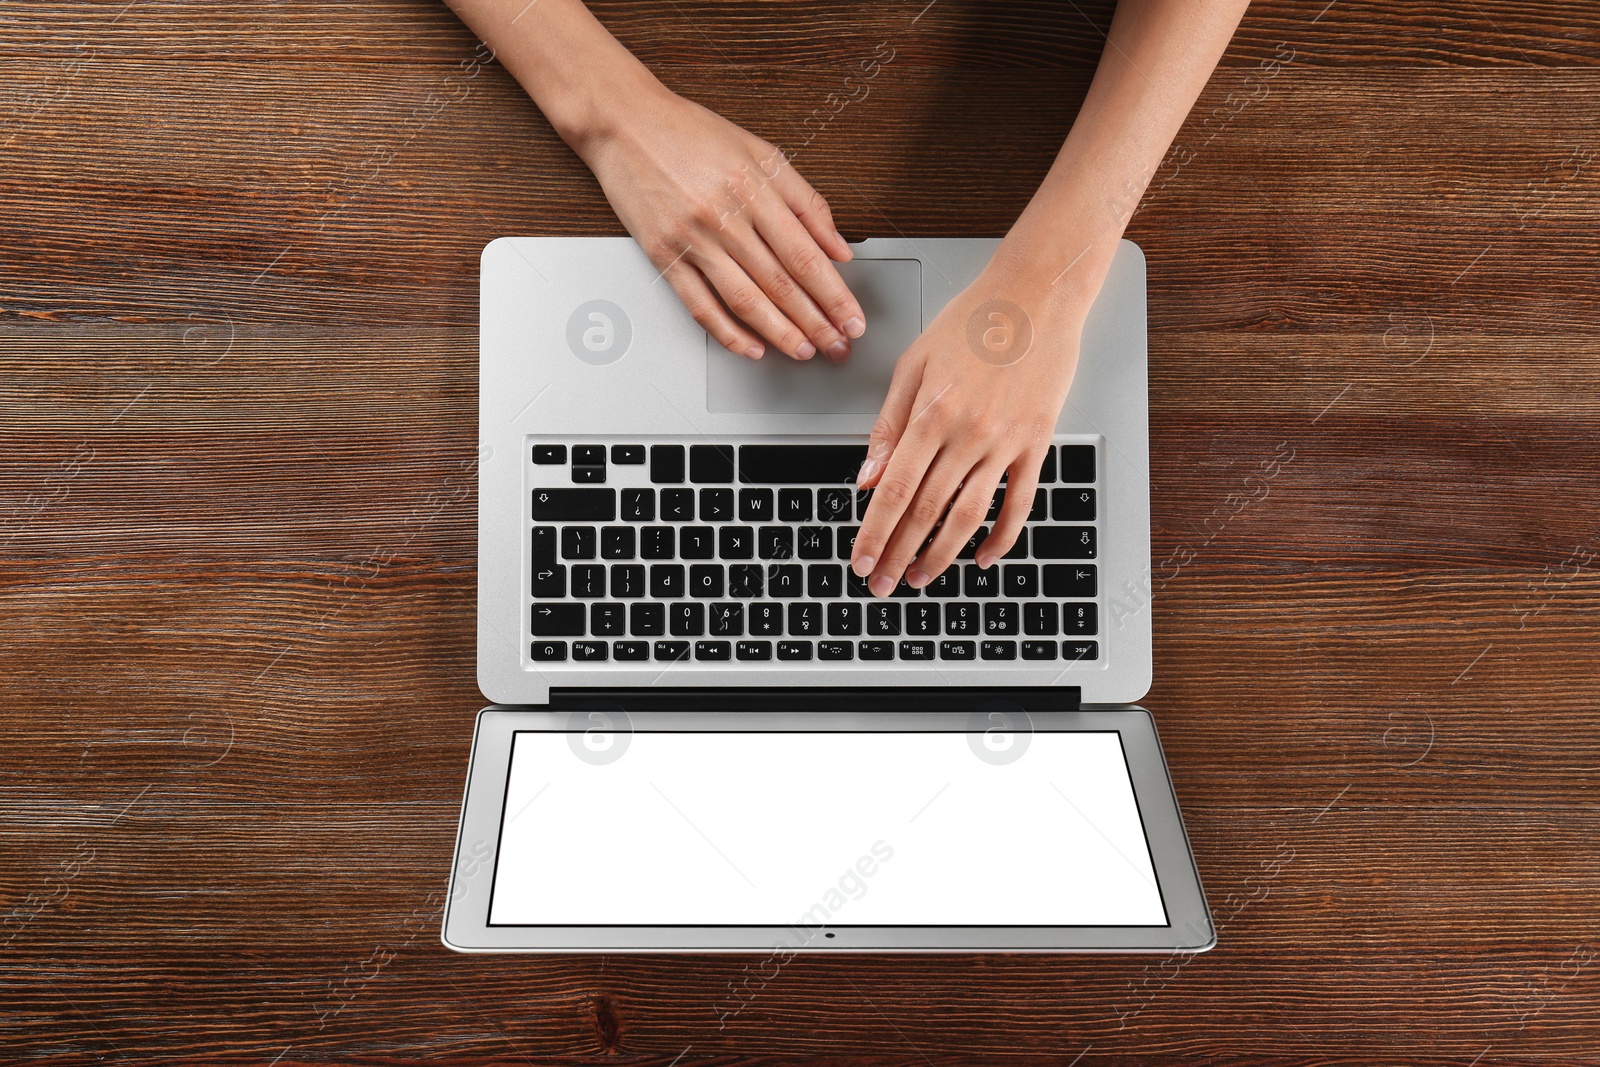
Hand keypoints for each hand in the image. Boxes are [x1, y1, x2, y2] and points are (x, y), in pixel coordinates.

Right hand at [578, 86, 865, 361]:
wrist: (624, 121)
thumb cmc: (691, 133)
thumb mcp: (761, 152)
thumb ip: (805, 201)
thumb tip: (839, 247)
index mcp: (755, 188)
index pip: (806, 255)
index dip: (833, 294)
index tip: (852, 319)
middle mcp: (725, 215)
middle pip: (781, 282)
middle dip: (816, 322)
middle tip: (838, 347)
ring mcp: (693, 238)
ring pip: (745, 298)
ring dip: (779, 332)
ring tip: (804, 352)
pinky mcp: (663, 254)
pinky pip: (700, 303)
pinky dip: (727, 331)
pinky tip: (750, 348)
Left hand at [849, 263, 1084, 595]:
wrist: (1037, 295)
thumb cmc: (973, 320)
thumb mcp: (915, 364)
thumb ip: (889, 424)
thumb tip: (868, 477)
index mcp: (932, 414)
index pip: (895, 490)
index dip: (875, 532)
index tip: (861, 561)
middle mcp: (969, 434)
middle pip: (927, 511)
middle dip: (899, 553)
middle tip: (881, 583)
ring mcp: (1006, 442)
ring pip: (969, 515)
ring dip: (942, 555)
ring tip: (920, 577)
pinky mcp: (1037, 443)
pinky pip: (1019, 502)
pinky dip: (1001, 536)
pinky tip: (982, 557)